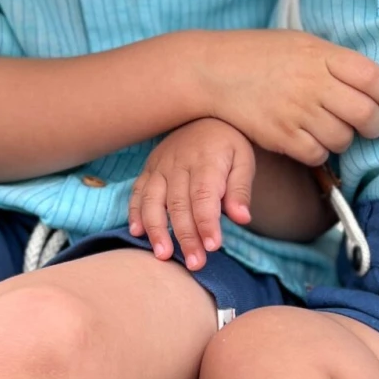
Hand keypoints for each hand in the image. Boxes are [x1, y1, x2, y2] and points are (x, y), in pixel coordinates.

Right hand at [129, 119, 257, 271]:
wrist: (205, 115)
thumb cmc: (228, 144)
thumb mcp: (244, 160)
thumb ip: (241, 190)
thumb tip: (243, 218)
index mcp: (206, 161)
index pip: (204, 197)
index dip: (207, 223)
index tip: (212, 247)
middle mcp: (179, 164)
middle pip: (179, 204)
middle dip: (186, 236)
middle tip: (195, 263)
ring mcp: (160, 167)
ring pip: (153, 200)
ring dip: (156, 229)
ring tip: (163, 255)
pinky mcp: (149, 170)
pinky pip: (137, 192)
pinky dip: (134, 212)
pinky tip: (137, 232)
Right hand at [188, 30, 378, 166]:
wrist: (213, 70)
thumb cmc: (260, 54)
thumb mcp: (301, 43)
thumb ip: (334, 61)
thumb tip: (370, 84)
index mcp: (322, 55)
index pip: (375, 79)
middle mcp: (313, 83)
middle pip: (366, 114)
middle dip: (376, 125)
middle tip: (371, 126)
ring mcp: (296, 111)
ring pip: (343, 139)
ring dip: (344, 139)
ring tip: (332, 130)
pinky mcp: (281, 136)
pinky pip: (317, 155)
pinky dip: (319, 152)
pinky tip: (310, 140)